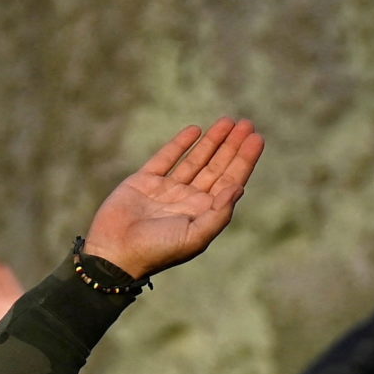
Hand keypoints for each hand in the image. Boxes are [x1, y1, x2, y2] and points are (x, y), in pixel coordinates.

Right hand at [81, 119, 263, 280]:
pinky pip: (166, 157)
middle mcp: (189, 198)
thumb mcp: (195, 237)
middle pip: (217, 166)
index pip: (230, 180)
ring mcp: (167, 188)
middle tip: (247, 123)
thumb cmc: (157, 250)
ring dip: (212, 141)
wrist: (115, 252)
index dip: (245, 159)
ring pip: (195, 159)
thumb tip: (240, 187)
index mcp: (204, 212)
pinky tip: (195, 130)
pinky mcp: (144, 181)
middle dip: (232, 145)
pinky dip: (180, 144)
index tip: (257, 138)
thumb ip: (219, 213)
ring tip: (227, 121)